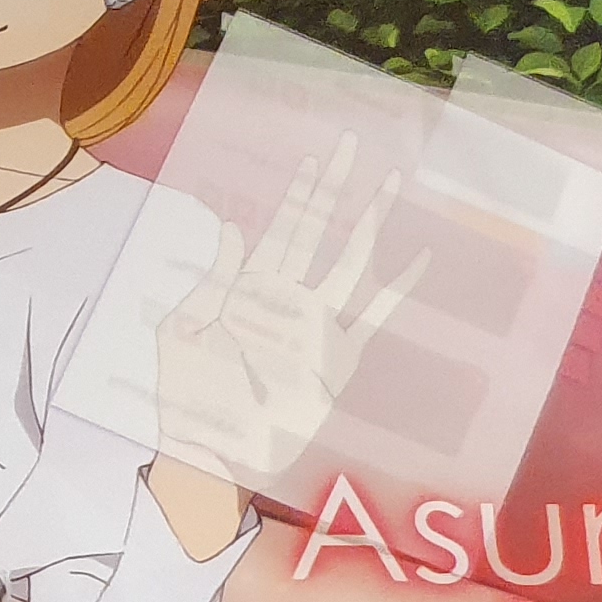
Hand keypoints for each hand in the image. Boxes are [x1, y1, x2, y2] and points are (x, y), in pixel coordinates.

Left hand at [149, 133, 428, 488]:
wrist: (208, 456)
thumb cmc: (187, 397)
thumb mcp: (183, 332)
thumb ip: (212, 281)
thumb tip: (231, 226)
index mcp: (246, 291)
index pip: (277, 231)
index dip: (296, 195)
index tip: (313, 159)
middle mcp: (286, 302)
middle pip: (315, 233)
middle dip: (333, 190)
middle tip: (350, 146)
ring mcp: (314, 328)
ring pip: (347, 263)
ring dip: (366, 224)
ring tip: (388, 186)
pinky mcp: (334, 361)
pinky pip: (371, 318)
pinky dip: (397, 290)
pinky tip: (418, 260)